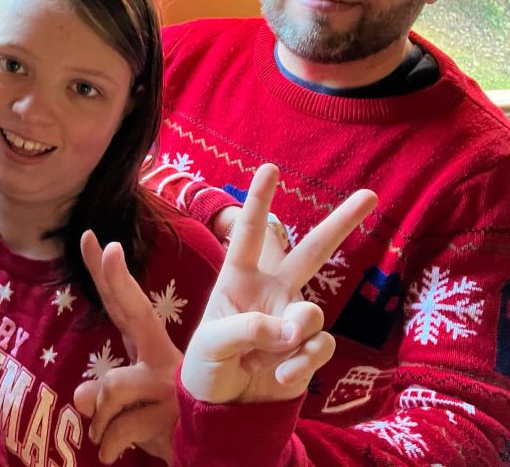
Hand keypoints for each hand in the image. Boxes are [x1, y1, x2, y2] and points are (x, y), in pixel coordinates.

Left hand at [73, 230, 181, 464]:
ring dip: (98, 418)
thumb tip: (80, 398)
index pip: (123, 305)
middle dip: (117, 278)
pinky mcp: (172, 416)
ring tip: (102, 433)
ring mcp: (169, 384)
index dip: (107, 273)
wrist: (210, 453)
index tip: (90, 238)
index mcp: (149, 348)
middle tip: (109, 246)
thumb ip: (102, 392)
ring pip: (110, 386)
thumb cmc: (163, 418)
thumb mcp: (127, 403)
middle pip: (134, 311)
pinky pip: (119, 427)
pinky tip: (111, 451)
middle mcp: (163, 358)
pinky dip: (107, 443)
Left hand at [181, 164, 375, 404]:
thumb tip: (293, 328)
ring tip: (266, 357)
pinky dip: (299, 366)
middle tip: (369, 195)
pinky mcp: (308, 349)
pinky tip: (279, 378)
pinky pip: (318, 348)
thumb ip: (247, 329)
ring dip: (293, 337)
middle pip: (312, 252)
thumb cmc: (206, 365)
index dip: (259, 201)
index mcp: (237, 278)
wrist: (222, 407)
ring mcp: (293, 319)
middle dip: (341, 223)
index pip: (249, 234)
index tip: (270, 168)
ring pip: (312, 312)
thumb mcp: (210, 344)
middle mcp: (271, 291)